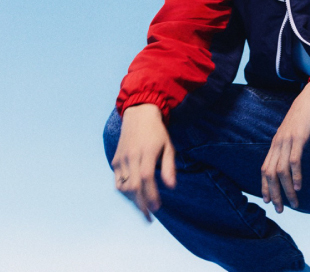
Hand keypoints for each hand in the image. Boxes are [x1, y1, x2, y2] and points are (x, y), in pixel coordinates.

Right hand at [111, 103, 176, 221]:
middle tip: (149, 217)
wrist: (138, 116)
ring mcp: (120, 159)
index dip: (150, 195)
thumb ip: (169, 167)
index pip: (146, 179)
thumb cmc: (157, 132)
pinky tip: (134, 197)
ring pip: (123, 186)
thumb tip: (171, 187)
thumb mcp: (169, 146)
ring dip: (132, 200)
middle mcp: (131, 157)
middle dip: (141, 204)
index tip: (157, 208)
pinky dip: (125, 191)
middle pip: (133, 186)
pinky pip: (118, 181)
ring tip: (143, 208)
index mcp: (146, 153)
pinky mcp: (115, 160)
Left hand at [261, 80, 309, 212]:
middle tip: (280, 209)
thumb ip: (292, 143)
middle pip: (270, 174)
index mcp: (276, 143)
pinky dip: (295, 175)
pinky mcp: (299, 137)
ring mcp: (287, 140)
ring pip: (281, 170)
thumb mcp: (296, 131)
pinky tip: (298, 187)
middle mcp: (278, 143)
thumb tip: (293, 156)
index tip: (269, 201)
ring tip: (294, 203)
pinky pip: (294, 160)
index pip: (265, 169)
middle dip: (274, 194)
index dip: (265, 186)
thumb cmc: (307, 114)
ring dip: (286, 190)